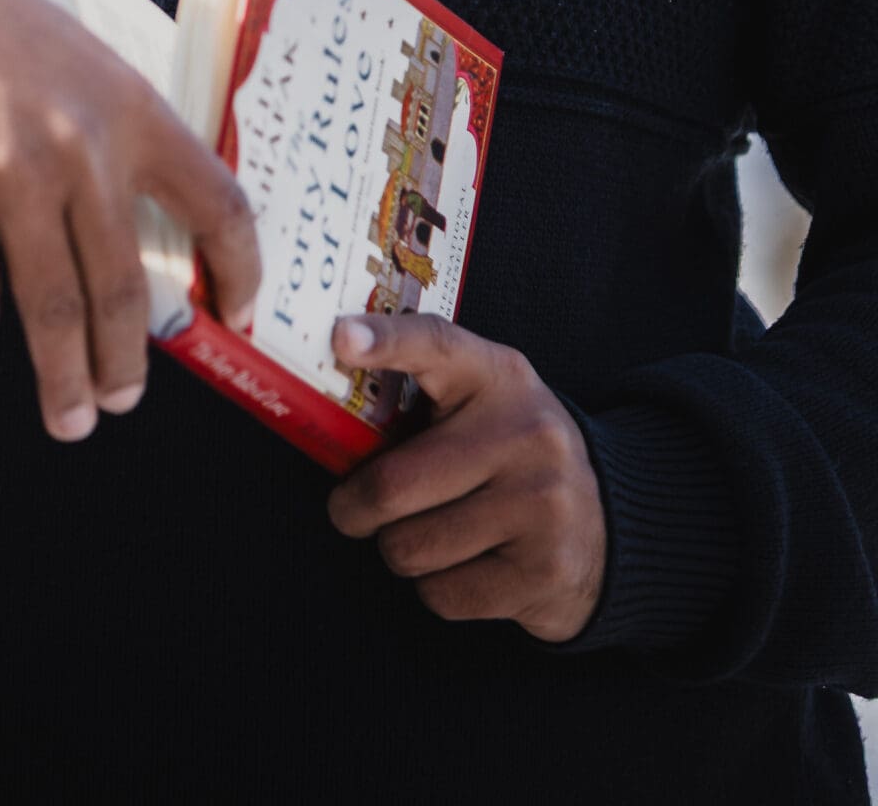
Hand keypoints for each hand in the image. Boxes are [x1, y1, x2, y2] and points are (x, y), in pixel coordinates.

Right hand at [0, 0, 259, 444]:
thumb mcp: (86, 60)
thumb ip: (120, 136)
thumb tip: (147, 232)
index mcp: (131, 110)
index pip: (217, 204)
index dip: (240, 270)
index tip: (238, 315)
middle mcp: (80, 151)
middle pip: (124, 289)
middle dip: (125, 363)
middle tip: (121, 399)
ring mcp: (9, 180)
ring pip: (52, 309)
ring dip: (63, 377)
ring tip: (70, 415)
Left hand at [326, 313, 606, 641]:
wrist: (612, 527)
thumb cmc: (509, 457)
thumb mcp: (480, 407)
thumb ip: (418, 397)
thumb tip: (320, 404)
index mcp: (498, 376)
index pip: (436, 344)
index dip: (384, 340)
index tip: (340, 338)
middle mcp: (526, 434)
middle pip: (393, 483)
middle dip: (353, 507)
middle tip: (351, 510)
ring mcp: (542, 504)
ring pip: (409, 547)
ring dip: (399, 550)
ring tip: (429, 533)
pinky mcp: (545, 571)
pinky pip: (441, 593)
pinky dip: (436, 588)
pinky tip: (467, 565)